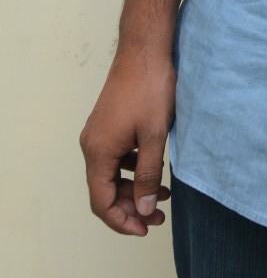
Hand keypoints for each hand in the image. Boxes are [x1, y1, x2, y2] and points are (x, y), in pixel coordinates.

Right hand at [80, 50, 175, 235]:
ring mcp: (99, 133)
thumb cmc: (150, 88)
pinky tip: (153, 168)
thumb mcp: (154, 136)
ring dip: (134, 188)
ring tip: (163, 194)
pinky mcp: (109, 123)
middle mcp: (92, 145)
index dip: (122, 221)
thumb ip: (147, 176)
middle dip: (130, 207)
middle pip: (104, 191)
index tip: (146, 229)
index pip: (101, 202)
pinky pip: (116, 157)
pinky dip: (133, 169)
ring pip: (111, 174)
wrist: (145, 49)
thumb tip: (143, 209)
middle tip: (159, 215)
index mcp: (98, 152)